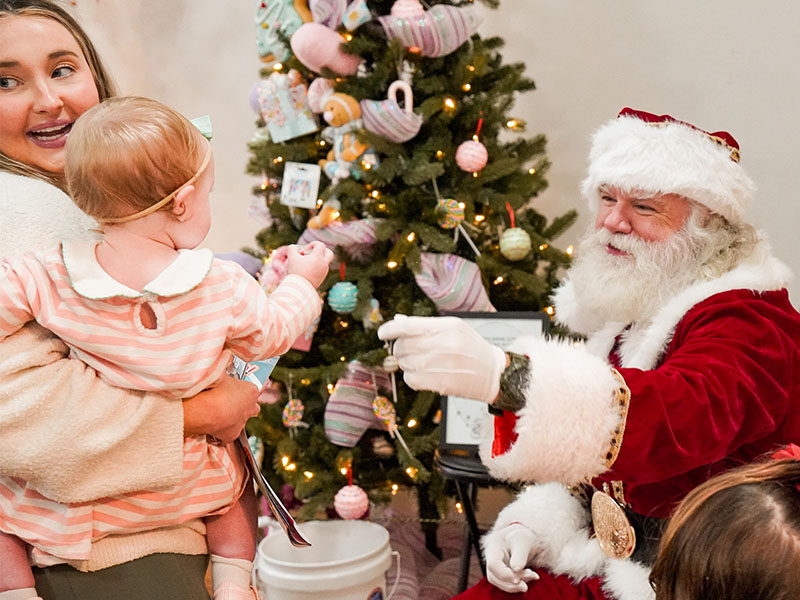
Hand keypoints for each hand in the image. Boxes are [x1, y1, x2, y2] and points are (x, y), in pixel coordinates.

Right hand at [183, 372, 259, 441]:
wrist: (200, 410)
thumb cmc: (210, 388)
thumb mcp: (219, 372)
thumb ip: (225, 368)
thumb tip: (224, 360)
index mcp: (251, 391)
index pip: (255, 388)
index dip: (244, 388)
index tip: (236, 388)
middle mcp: (251, 408)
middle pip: (253, 407)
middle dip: (244, 405)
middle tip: (230, 401)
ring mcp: (242, 423)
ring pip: (242, 420)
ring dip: (233, 417)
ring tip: (217, 413)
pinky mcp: (232, 435)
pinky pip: (230, 432)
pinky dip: (223, 429)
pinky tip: (213, 424)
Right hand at [287, 241, 332, 287]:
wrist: (300, 289)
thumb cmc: (296, 272)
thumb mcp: (292, 258)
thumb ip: (292, 249)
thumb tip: (293, 247)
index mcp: (319, 257)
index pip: (320, 245)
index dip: (313, 244)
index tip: (305, 250)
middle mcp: (324, 264)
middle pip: (329, 252)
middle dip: (321, 250)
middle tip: (312, 254)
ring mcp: (324, 272)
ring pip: (325, 261)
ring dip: (317, 259)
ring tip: (306, 263)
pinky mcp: (322, 278)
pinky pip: (322, 269)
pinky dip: (316, 267)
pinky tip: (307, 270)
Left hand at [377, 315, 506, 402]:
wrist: (493, 373)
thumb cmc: (472, 348)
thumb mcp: (454, 328)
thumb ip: (426, 325)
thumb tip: (398, 321)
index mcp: (446, 326)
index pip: (407, 326)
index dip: (390, 329)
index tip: (382, 334)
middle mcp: (443, 343)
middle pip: (403, 345)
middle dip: (400, 349)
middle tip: (408, 352)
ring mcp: (442, 364)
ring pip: (405, 363)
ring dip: (407, 364)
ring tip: (421, 364)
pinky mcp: (441, 382)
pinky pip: (411, 379)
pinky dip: (412, 378)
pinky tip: (423, 375)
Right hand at [484, 523, 539, 592]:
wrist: (523, 537)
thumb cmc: (522, 537)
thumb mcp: (524, 541)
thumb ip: (520, 555)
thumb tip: (516, 570)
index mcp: (493, 547)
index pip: (493, 565)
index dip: (504, 575)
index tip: (518, 580)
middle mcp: (491, 558)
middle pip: (494, 577)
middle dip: (511, 583)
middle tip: (529, 581)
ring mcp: (495, 566)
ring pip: (500, 582)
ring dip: (515, 586)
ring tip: (533, 576)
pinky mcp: (502, 573)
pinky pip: (507, 583)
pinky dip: (519, 584)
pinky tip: (532, 576)